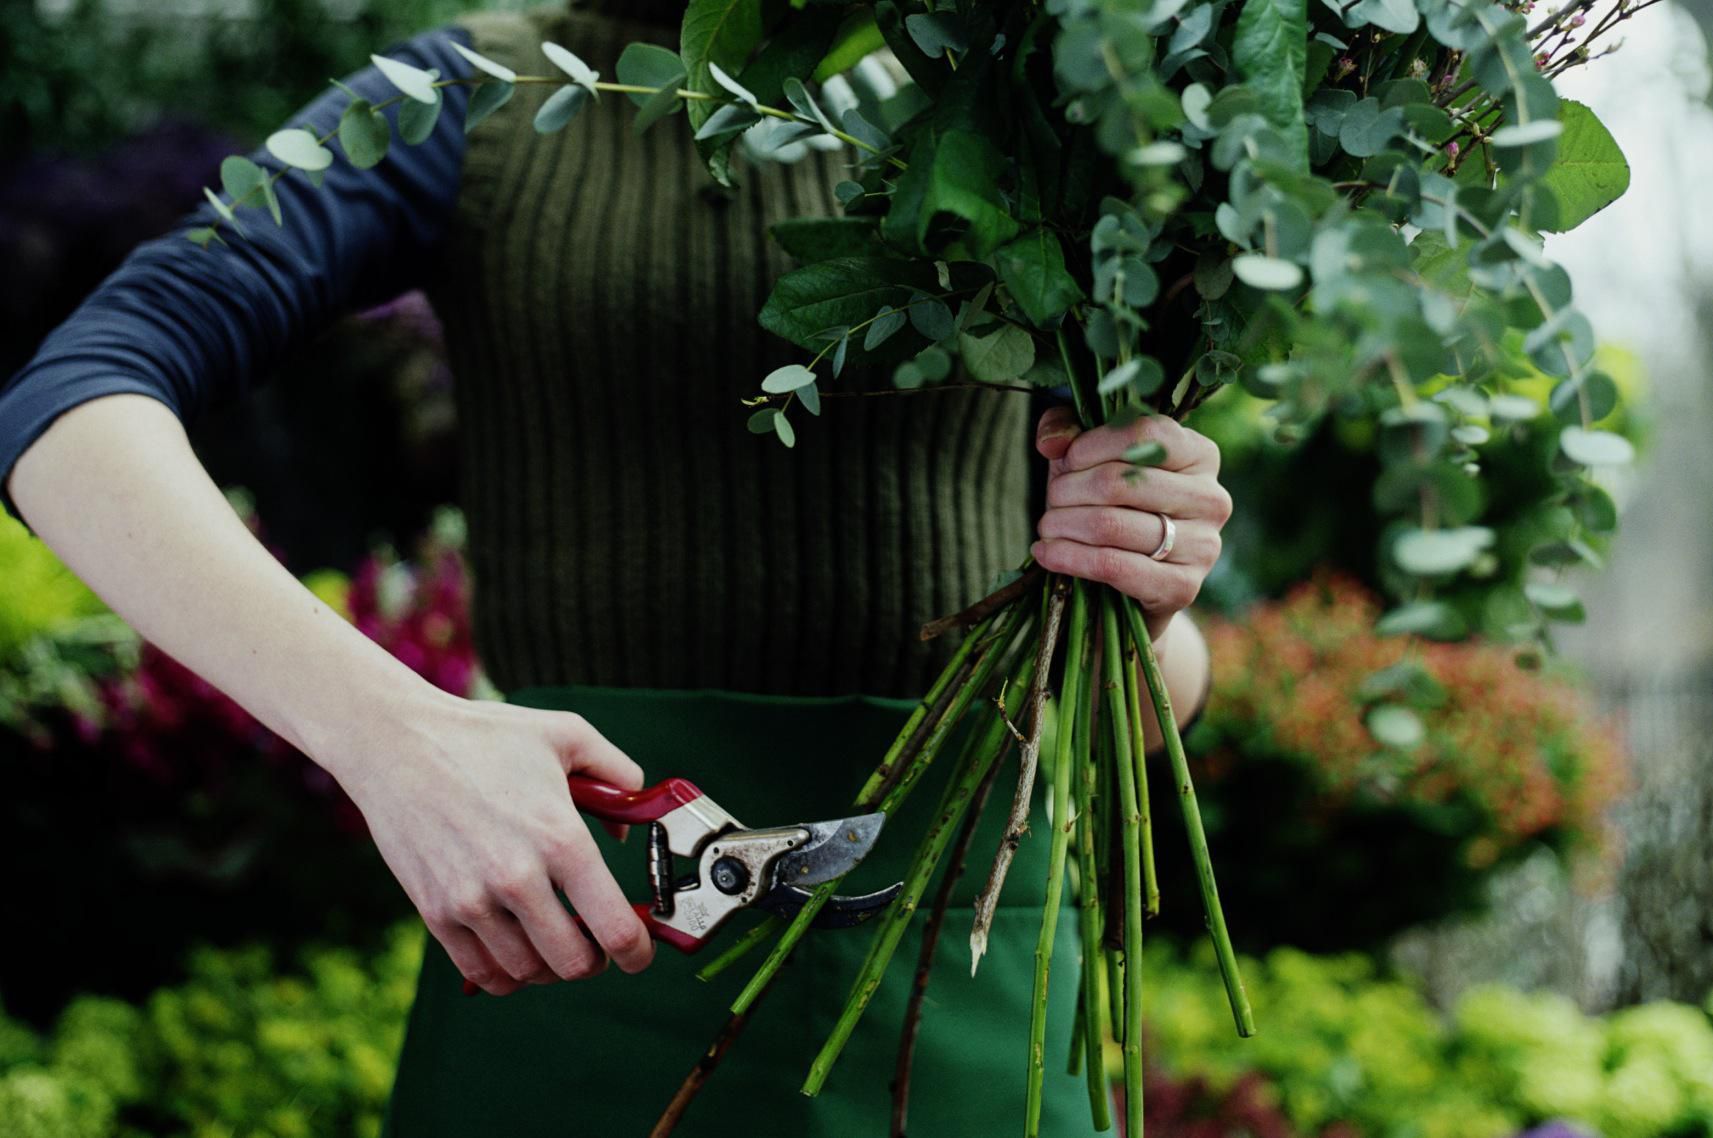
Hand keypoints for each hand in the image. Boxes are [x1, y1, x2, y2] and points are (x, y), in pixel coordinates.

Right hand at [332, 694, 655, 994]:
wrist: (396, 743)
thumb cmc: (486, 736)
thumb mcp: (569, 735)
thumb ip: (619, 776)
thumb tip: (626, 833)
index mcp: (561, 838)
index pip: (615, 927)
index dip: (637, 951)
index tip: (640, 951)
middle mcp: (517, 877)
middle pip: (574, 964)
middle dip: (597, 961)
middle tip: (598, 944)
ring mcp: (472, 901)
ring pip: (528, 973)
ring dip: (551, 966)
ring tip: (556, 941)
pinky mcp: (435, 912)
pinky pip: (482, 972)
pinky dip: (508, 973)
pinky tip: (518, 949)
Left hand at [1032, 406, 1231, 640]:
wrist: (1128, 589)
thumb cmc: (1110, 509)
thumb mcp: (1089, 461)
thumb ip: (1067, 431)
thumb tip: (1051, 441)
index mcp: (1199, 455)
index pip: (1144, 434)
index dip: (1092, 445)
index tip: (1064, 462)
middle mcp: (1211, 498)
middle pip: (1121, 481)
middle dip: (1068, 491)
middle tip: (1049, 504)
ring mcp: (1203, 545)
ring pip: (1111, 524)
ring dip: (1063, 525)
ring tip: (1046, 528)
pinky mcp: (1183, 587)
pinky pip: (1113, 566)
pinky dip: (1070, 558)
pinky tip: (1046, 553)